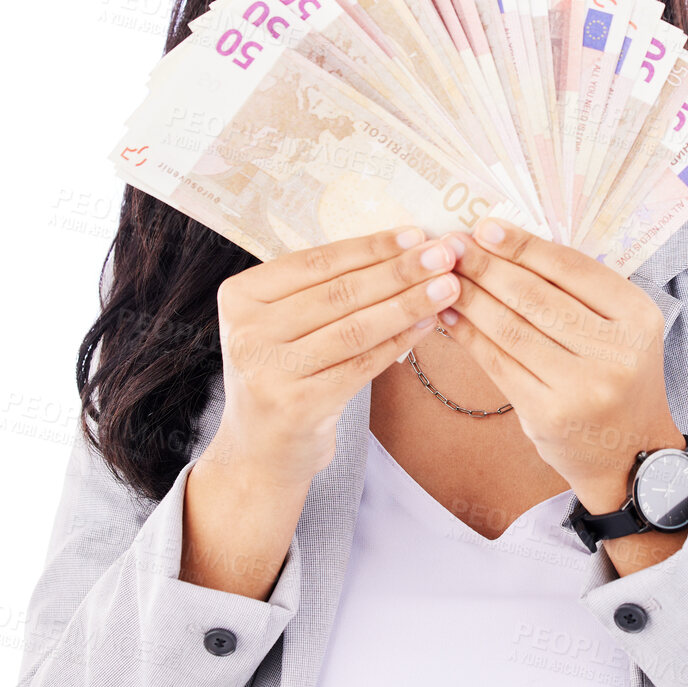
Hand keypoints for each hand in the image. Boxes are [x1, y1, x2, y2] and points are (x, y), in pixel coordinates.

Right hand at [206, 225, 462, 492]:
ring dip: (408, 304)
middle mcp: (246, 332)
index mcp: (240, 297)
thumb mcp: (285, 325)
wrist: (261, 451)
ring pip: (354, 328)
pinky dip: (398, 343)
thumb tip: (403, 248)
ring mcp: (268, 371)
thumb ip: (326, 289)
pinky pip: (361, 365)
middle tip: (444, 255)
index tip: (416, 234)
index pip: (316, 262)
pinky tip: (427, 325)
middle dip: (399, 271)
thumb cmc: (284, 374)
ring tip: (448, 287)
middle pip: (339, 293)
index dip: (370, 247)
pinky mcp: (296, 406)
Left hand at [437, 217, 684, 512]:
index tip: (485, 228)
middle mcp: (616, 352)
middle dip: (487, 267)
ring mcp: (582, 387)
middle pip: (536, 296)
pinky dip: (469, 335)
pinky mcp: (547, 415)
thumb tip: (504, 244)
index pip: (572, 268)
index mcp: (638, 317)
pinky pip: (498, 363)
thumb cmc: (617, 376)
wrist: (629, 453)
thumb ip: (577, 291)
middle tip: (452, 247)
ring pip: (511, 328)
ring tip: (443, 277)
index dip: (523, 245)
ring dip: (470, 297)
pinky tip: (450, 316)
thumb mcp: (620, 327)